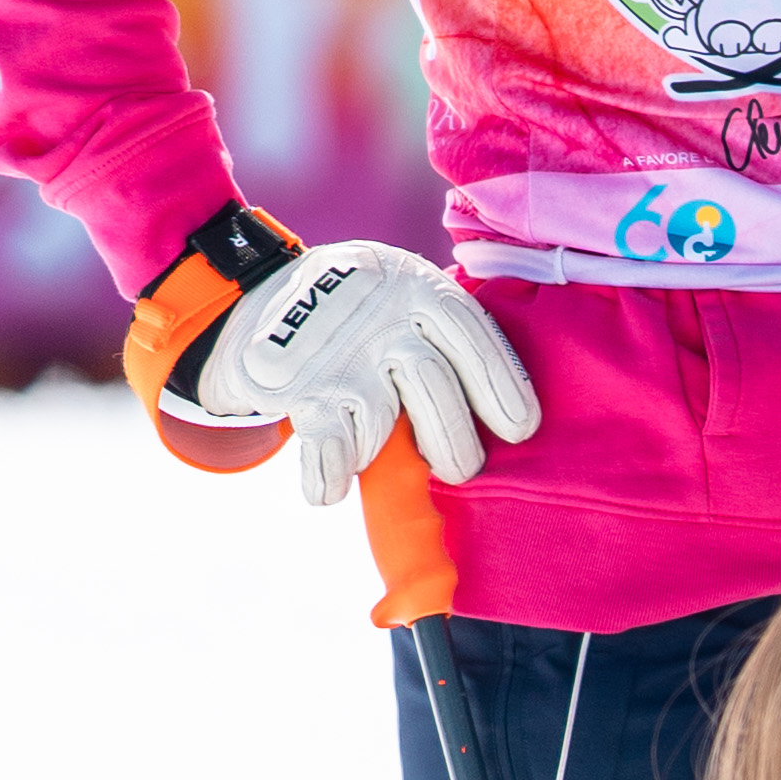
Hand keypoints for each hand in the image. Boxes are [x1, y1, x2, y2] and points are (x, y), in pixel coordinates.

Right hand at [205, 238, 539, 504]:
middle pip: (432, 383)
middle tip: (464, 471)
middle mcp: (380, 316)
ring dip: (386, 452)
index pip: (474, 338)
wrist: (258, 296)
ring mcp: (335, 351)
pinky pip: (325, 443)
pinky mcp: (292, 384)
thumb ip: (449, 336)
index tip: (522, 430)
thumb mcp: (409, 298)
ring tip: (386, 457)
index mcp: (420, 289)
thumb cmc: (367, 313)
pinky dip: (330, 474)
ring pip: (380, 419)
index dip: (503, 386)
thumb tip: (512, 414)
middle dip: (453, 436)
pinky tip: (332, 491)